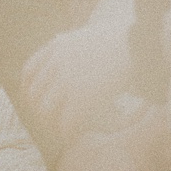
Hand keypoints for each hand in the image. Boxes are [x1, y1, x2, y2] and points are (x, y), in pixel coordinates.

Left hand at [23, 17, 134, 143]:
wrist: (141, 42)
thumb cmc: (127, 37)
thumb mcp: (93, 34)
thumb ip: (76, 44)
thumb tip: (69, 47)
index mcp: (58, 46)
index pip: (30, 70)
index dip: (29, 87)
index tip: (34, 97)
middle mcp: (57, 63)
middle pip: (35, 92)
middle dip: (40, 109)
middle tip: (49, 119)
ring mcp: (67, 80)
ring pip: (46, 109)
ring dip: (52, 122)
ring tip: (61, 130)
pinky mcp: (81, 97)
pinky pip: (66, 121)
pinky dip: (67, 132)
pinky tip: (73, 136)